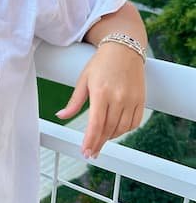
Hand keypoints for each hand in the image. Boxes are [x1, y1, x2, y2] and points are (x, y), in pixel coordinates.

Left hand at [56, 43, 144, 157]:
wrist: (124, 50)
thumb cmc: (100, 64)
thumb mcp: (83, 80)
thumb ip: (74, 102)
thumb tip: (61, 116)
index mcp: (101, 93)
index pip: (95, 124)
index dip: (90, 140)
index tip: (85, 151)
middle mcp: (118, 98)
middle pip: (108, 129)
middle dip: (98, 143)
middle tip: (91, 152)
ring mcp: (131, 100)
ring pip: (121, 128)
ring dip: (110, 137)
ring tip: (101, 140)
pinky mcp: (141, 100)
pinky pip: (134, 123)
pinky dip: (124, 130)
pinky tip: (116, 130)